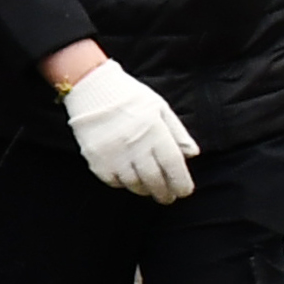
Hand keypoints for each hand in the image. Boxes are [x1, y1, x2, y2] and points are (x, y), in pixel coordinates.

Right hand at [60, 57, 199, 204]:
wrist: (91, 87)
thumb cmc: (129, 96)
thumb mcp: (159, 107)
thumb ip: (177, 132)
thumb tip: (192, 154)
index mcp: (154, 131)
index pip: (173, 165)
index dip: (181, 183)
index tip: (183, 191)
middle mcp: (135, 145)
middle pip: (154, 180)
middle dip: (164, 193)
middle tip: (167, 197)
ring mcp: (114, 153)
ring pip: (134, 184)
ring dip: (144, 189)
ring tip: (148, 188)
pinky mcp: (96, 158)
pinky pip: (113, 180)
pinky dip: (123, 183)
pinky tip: (127, 178)